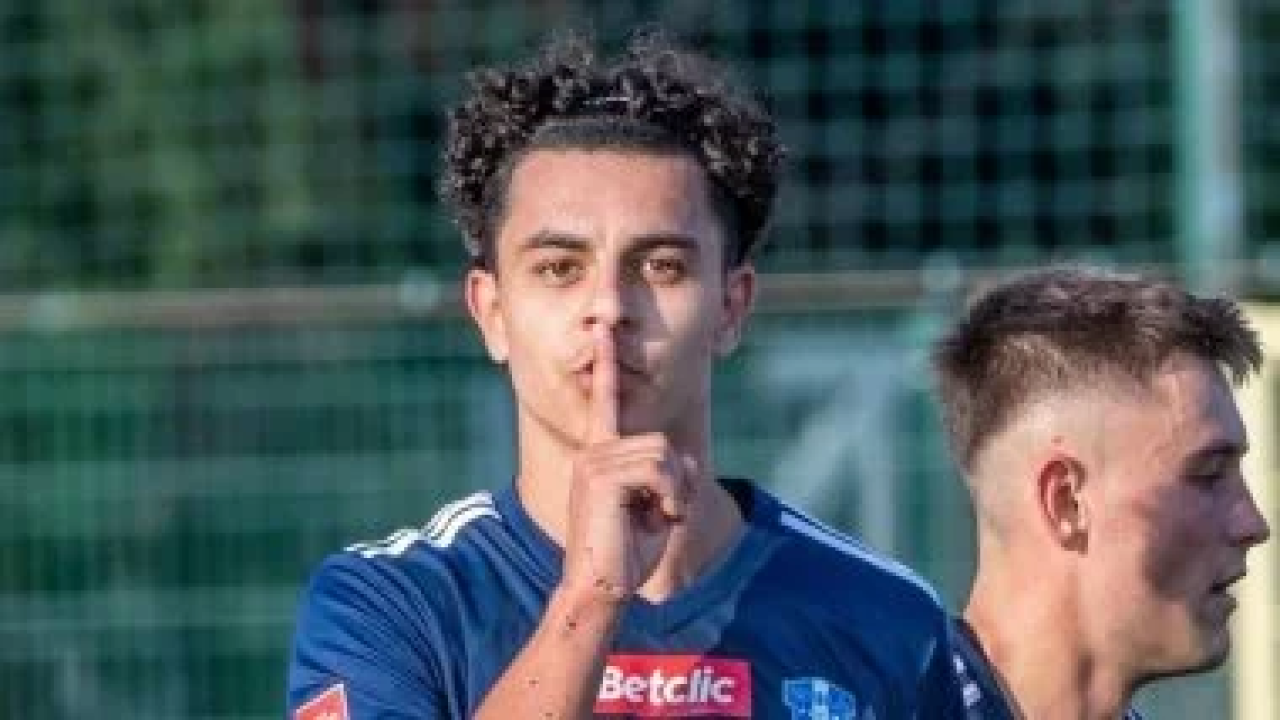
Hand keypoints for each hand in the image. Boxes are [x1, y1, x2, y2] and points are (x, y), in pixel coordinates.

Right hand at [561, 324, 692, 602]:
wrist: (600, 588)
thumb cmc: (625, 555)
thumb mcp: (660, 508)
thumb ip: (673, 478)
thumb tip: (688, 460)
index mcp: (601, 454)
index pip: (605, 402)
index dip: (605, 365)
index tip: (601, 330)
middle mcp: (593, 451)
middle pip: (663, 443)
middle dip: (676, 483)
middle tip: (658, 515)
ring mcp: (593, 460)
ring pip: (664, 455)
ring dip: (673, 493)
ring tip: (651, 518)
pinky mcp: (599, 475)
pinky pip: (659, 469)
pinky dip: (668, 497)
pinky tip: (651, 518)